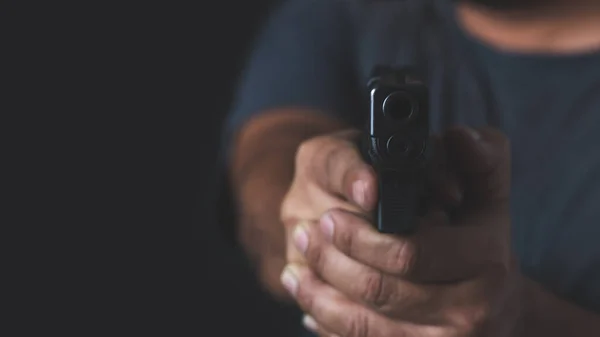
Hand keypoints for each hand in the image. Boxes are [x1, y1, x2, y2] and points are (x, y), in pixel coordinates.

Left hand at [281, 127, 525, 336]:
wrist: (497, 309)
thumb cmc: (485, 247)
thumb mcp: (489, 197)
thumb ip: (481, 159)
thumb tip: (460, 135)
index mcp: (487, 264)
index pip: (408, 254)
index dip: (360, 237)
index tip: (329, 217)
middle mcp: (470, 314)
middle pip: (378, 290)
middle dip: (331, 260)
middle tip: (304, 232)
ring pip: (361, 323)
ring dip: (318, 292)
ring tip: (295, 267)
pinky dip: (327, 322)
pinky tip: (308, 302)